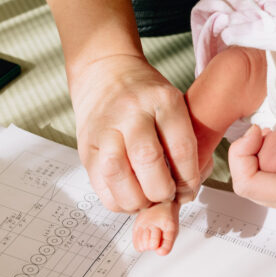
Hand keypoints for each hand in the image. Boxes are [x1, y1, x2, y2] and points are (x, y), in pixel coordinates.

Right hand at [70, 54, 199, 212]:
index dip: (188, 179)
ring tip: (147, 198)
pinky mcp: (86, 149)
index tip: (189, 189)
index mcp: (162, 100)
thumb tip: (189, 189)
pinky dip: (118, 201)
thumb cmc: (146, 97)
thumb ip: (186, 143)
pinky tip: (130, 195)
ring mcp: (105, 130)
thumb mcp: (175, 105)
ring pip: (117, 173)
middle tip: (168, 195)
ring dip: (137, 199)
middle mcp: (131, 112)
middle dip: (163, 190)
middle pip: (148, 160)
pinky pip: (101, 186)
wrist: (105, 74)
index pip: (181, 147)